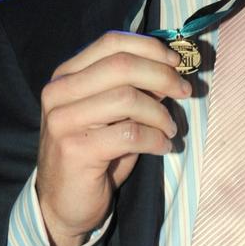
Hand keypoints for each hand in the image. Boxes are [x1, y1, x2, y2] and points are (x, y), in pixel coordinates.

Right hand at [36, 31, 190, 245]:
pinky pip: (130, 134)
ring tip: (170, 128)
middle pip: (121, 65)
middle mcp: (59, 92)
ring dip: (160, 113)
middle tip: (185, 90)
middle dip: (162, 75)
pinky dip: (156, 139)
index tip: (176, 61)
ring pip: (128, 98)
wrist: (62, 204)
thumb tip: (170, 68)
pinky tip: (163, 147)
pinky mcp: (74, 150)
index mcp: (67, 75)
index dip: (150, 47)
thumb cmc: (93, 153)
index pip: (111, 42)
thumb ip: (132, 87)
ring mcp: (63, 120)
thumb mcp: (111, 113)